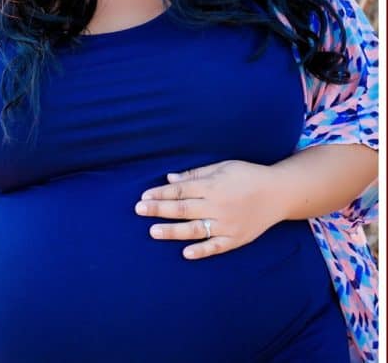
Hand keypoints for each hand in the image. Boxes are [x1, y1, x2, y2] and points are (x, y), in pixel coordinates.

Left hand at [136, 160, 286, 259]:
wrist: (281, 193)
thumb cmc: (248, 176)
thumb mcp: (222, 167)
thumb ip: (195, 175)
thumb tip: (169, 179)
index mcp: (213, 186)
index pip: (181, 191)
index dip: (160, 193)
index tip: (143, 196)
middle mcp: (218, 206)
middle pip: (183, 209)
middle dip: (159, 209)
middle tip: (139, 210)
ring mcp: (227, 224)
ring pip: (195, 229)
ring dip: (173, 231)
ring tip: (153, 232)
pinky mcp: (236, 238)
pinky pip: (217, 246)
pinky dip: (202, 251)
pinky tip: (186, 253)